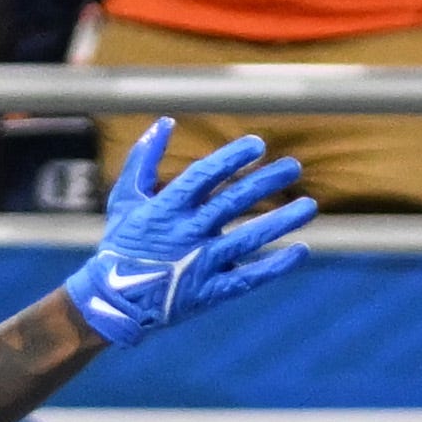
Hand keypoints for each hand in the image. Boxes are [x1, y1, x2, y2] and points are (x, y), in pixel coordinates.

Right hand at [66, 118, 314, 345]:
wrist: (112, 300)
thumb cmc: (120, 244)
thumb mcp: (125, 198)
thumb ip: (143, 159)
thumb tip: (165, 121)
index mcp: (167, 207)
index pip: (206, 175)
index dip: (233, 158)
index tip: (258, 145)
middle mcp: (187, 232)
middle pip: (234, 201)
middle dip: (265, 182)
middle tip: (293, 167)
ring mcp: (200, 263)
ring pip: (248, 238)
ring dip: (281, 221)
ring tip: (309, 206)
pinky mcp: (208, 292)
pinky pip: (248, 277)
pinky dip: (276, 266)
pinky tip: (300, 251)